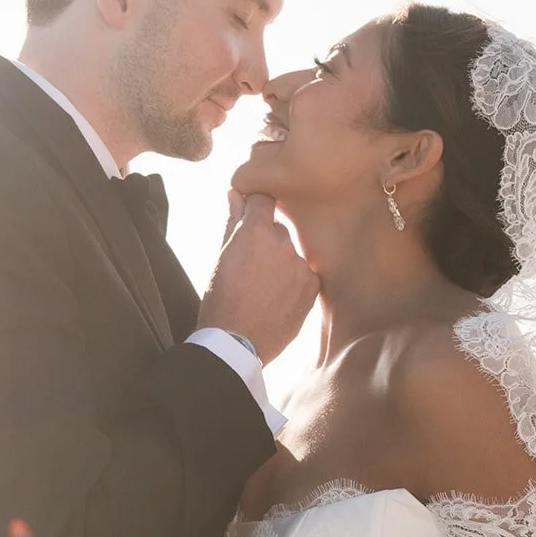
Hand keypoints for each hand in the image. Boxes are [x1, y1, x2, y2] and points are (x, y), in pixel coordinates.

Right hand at [199, 194, 318, 363]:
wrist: (236, 344)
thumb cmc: (221, 299)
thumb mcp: (221, 257)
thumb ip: (233, 221)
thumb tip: (235, 192)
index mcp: (256, 231)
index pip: (264, 199)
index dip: (256, 207)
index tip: (251, 218)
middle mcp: (283, 243)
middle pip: (278, 228)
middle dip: (266, 241)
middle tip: (251, 267)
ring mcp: (301, 265)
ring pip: (291, 253)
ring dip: (281, 262)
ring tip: (263, 288)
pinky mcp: (313, 287)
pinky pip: (304, 273)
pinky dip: (293, 281)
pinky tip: (277, 298)